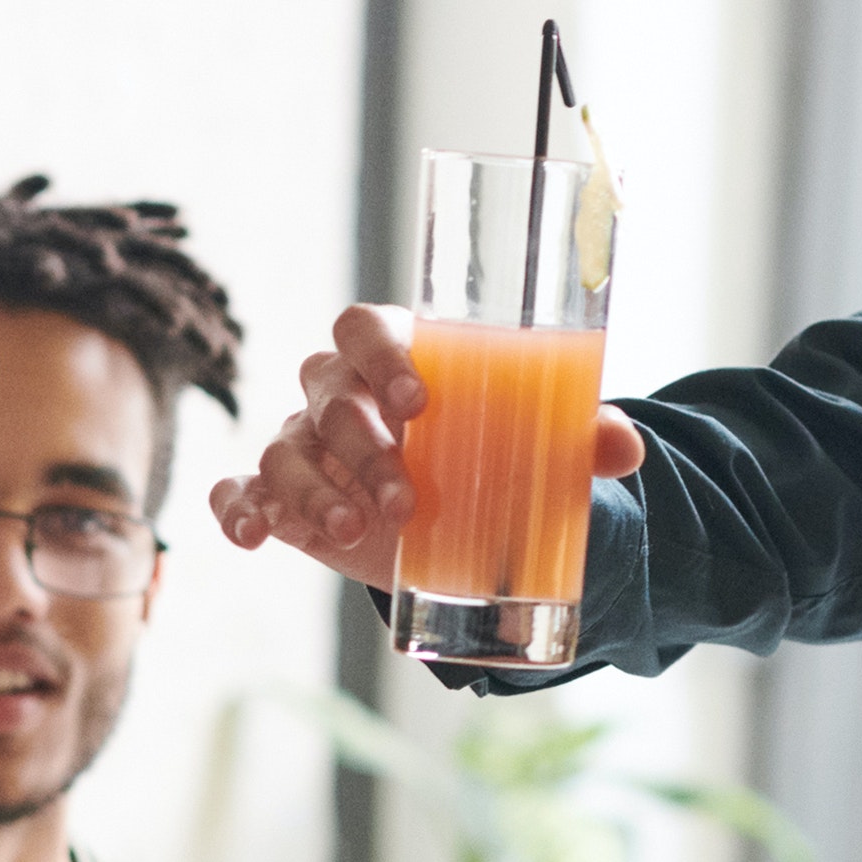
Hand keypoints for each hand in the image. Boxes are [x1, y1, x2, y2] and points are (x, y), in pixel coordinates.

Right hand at [205, 303, 640, 588]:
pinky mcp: (283, 498)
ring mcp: (303, 445)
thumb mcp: (541, 449)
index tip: (418, 401)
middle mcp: (339, 393)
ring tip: (354, 533)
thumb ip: (580, 439)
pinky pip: (239, 490)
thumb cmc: (494, 460)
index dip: (380, 354)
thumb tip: (623, 447)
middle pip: (326, 395)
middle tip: (405, 502)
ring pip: (283, 449)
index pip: (361, 325)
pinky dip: (238, 509)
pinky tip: (254, 536)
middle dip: (361, 448)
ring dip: (312, 491)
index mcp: (396, 356)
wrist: (461, 523)